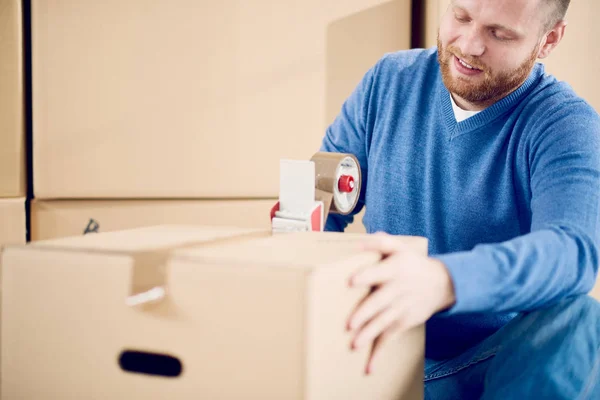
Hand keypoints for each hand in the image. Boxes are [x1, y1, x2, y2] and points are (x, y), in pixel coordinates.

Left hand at [346, 232, 455, 374]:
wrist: (442, 283)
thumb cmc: (412, 263)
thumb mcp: (400, 248)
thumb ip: (380, 242)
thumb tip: (358, 242)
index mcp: (395, 269)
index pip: (379, 272)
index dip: (366, 276)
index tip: (351, 281)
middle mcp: (399, 290)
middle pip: (380, 302)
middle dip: (365, 313)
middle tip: (350, 323)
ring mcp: (402, 308)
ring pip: (384, 322)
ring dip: (370, 334)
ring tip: (355, 344)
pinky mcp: (404, 322)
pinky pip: (390, 338)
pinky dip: (380, 352)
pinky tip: (369, 367)